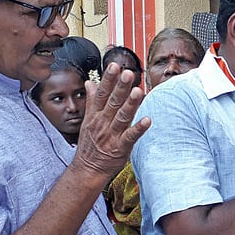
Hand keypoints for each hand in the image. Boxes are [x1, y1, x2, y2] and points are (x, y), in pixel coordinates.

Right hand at [72, 63, 150, 182]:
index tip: (114, 65)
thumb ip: (92, 100)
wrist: (87, 169)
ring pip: (122, 117)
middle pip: (112, 102)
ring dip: (130, 104)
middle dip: (120, 87)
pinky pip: (130, 137)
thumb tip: (90, 82)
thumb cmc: (90, 144)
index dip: (108, 79)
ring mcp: (111, 135)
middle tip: (128, 72)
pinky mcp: (120, 148)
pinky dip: (138, 128)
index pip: (102, 93)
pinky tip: (147, 120)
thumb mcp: (87, 120)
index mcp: (95, 115)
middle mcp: (103, 123)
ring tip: (138, 91)